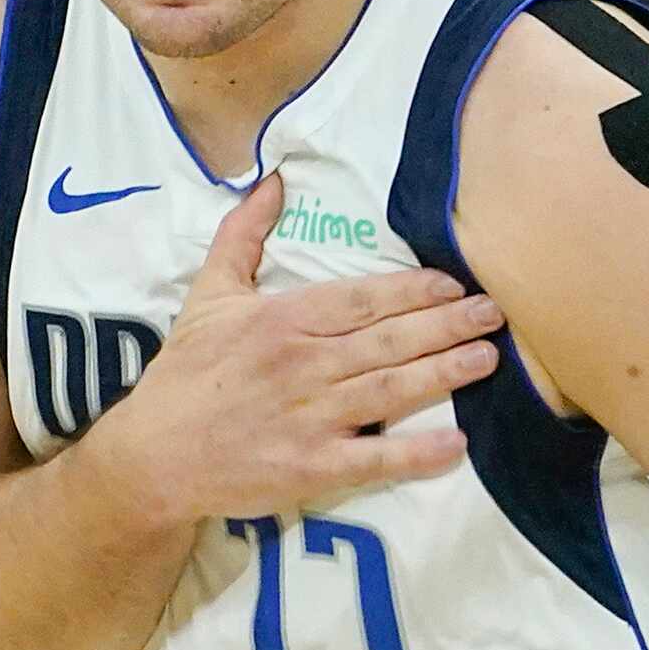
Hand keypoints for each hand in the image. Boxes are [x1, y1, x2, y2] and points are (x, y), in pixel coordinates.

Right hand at [94, 170, 502, 523]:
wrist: (154, 456)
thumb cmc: (186, 372)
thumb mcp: (209, 294)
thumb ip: (243, 235)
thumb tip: (273, 180)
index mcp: (282, 319)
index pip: (363, 299)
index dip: (414, 291)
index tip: (453, 284)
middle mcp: (303, 365)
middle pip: (390, 340)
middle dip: (448, 325)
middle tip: (494, 314)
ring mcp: (311, 419)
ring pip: (393, 390)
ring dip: (446, 373)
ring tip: (488, 358)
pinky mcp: (312, 469)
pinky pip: (377, 459)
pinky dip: (419, 452)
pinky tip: (457, 442)